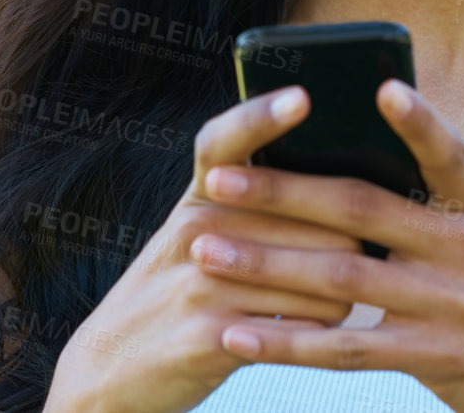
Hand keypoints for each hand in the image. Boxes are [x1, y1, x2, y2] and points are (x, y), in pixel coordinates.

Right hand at [41, 87, 363, 412]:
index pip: (227, 139)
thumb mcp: (201, 231)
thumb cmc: (183, 287)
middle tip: (350, 264)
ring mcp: (200, 282)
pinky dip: (318, 333)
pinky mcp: (209, 335)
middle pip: (320, 220)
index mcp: (202, 194)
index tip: (302, 96)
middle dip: (352, 247)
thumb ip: (256, 199)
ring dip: (340, 296)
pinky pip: (303, 326)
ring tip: (325, 301)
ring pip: (322, 276)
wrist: (112, 367)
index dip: (262, 117)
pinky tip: (306, 333)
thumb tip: (350, 177)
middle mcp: (198, 228)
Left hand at [189, 80, 463, 412]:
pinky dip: (287, 342)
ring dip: (266, 262)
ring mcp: (453, 306)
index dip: (420, 120)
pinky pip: (347, 348)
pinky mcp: (435, 358)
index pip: (451, 155)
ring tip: (206, 249)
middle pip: (363, 211)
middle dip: (283, 191)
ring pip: (342, 279)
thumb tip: (357, 174)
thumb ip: (437, 212)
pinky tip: (238, 333)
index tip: (381, 87)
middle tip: (219, 179)